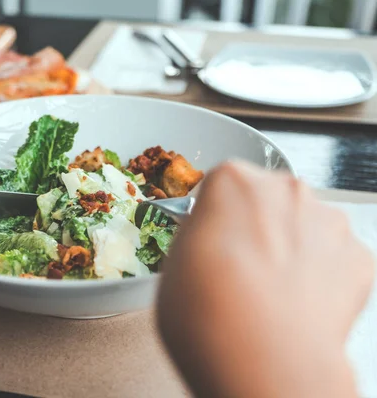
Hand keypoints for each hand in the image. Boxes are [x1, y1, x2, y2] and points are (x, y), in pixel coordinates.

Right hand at [157, 161, 373, 397]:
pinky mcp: (359, 258)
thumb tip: (209, 240)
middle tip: (241, 270)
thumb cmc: (209, 307)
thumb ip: (198, 237)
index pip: (223, 186)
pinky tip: (298, 304)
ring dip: (292, 249)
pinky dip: (321, 277)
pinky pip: (335, 259)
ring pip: (305, 228)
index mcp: (233, 180)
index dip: (216, 217)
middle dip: (258, 228)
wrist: (261, 353)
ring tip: (271, 292)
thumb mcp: (174, 261)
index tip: (214, 240)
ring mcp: (328, 222)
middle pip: (268, 201)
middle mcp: (285, 190)